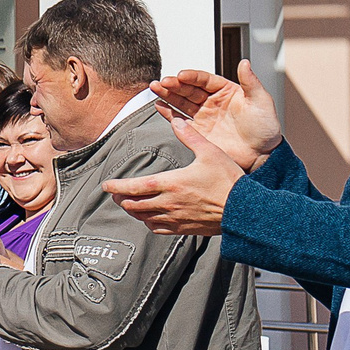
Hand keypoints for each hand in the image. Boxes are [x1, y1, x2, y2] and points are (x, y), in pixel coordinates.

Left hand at [103, 117, 247, 235]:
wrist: (244, 210)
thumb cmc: (229, 181)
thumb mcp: (210, 152)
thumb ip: (190, 137)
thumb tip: (177, 121)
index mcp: (170, 184)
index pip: (133, 187)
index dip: (116, 186)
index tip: (106, 185)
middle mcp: (168, 203)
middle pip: (133, 204)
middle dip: (121, 198)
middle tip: (116, 193)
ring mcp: (174, 218)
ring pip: (142, 217)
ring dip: (133, 210)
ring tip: (129, 203)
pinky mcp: (182, 229)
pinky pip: (157, 228)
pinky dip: (148, 222)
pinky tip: (149, 217)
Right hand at [147, 61, 280, 170]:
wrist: (261, 154)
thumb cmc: (265, 127)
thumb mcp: (261, 101)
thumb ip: (251, 81)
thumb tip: (245, 62)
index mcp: (226, 91)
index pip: (205, 80)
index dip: (193, 77)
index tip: (182, 75)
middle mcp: (212, 101)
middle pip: (189, 89)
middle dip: (175, 84)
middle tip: (163, 82)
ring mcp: (204, 116)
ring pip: (181, 102)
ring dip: (167, 95)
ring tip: (155, 88)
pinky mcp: (198, 131)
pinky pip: (179, 120)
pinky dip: (168, 113)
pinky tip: (159, 105)